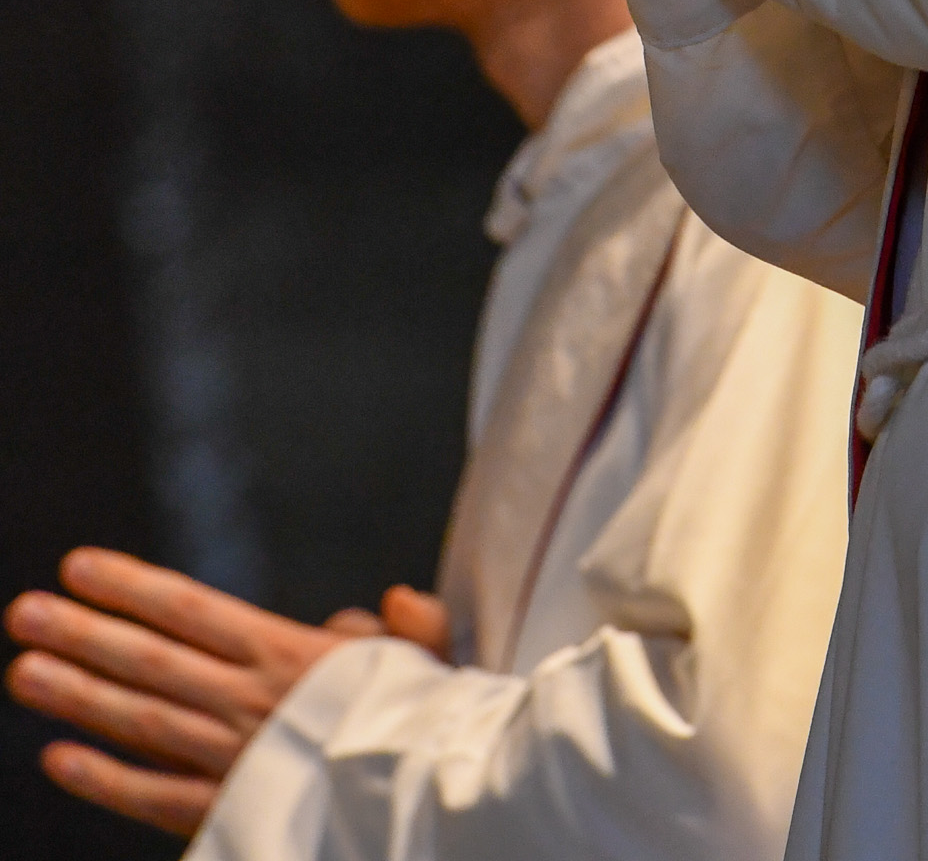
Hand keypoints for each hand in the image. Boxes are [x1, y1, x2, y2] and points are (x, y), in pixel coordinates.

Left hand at [4, 550, 444, 836]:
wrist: (434, 805)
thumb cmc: (433, 731)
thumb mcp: (432, 662)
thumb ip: (409, 625)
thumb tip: (389, 598)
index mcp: (291, 655)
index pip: (191, 609)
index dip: (131, 586)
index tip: (79, 566)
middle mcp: (249, 701)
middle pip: (149, 661)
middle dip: (83, 634)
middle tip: (24, 612)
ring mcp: (232, 760)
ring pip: (140, 721)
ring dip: (78, 696)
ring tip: (24, 673)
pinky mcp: (230, 814)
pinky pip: (154, 797)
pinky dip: (104, 780)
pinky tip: (60, 759)